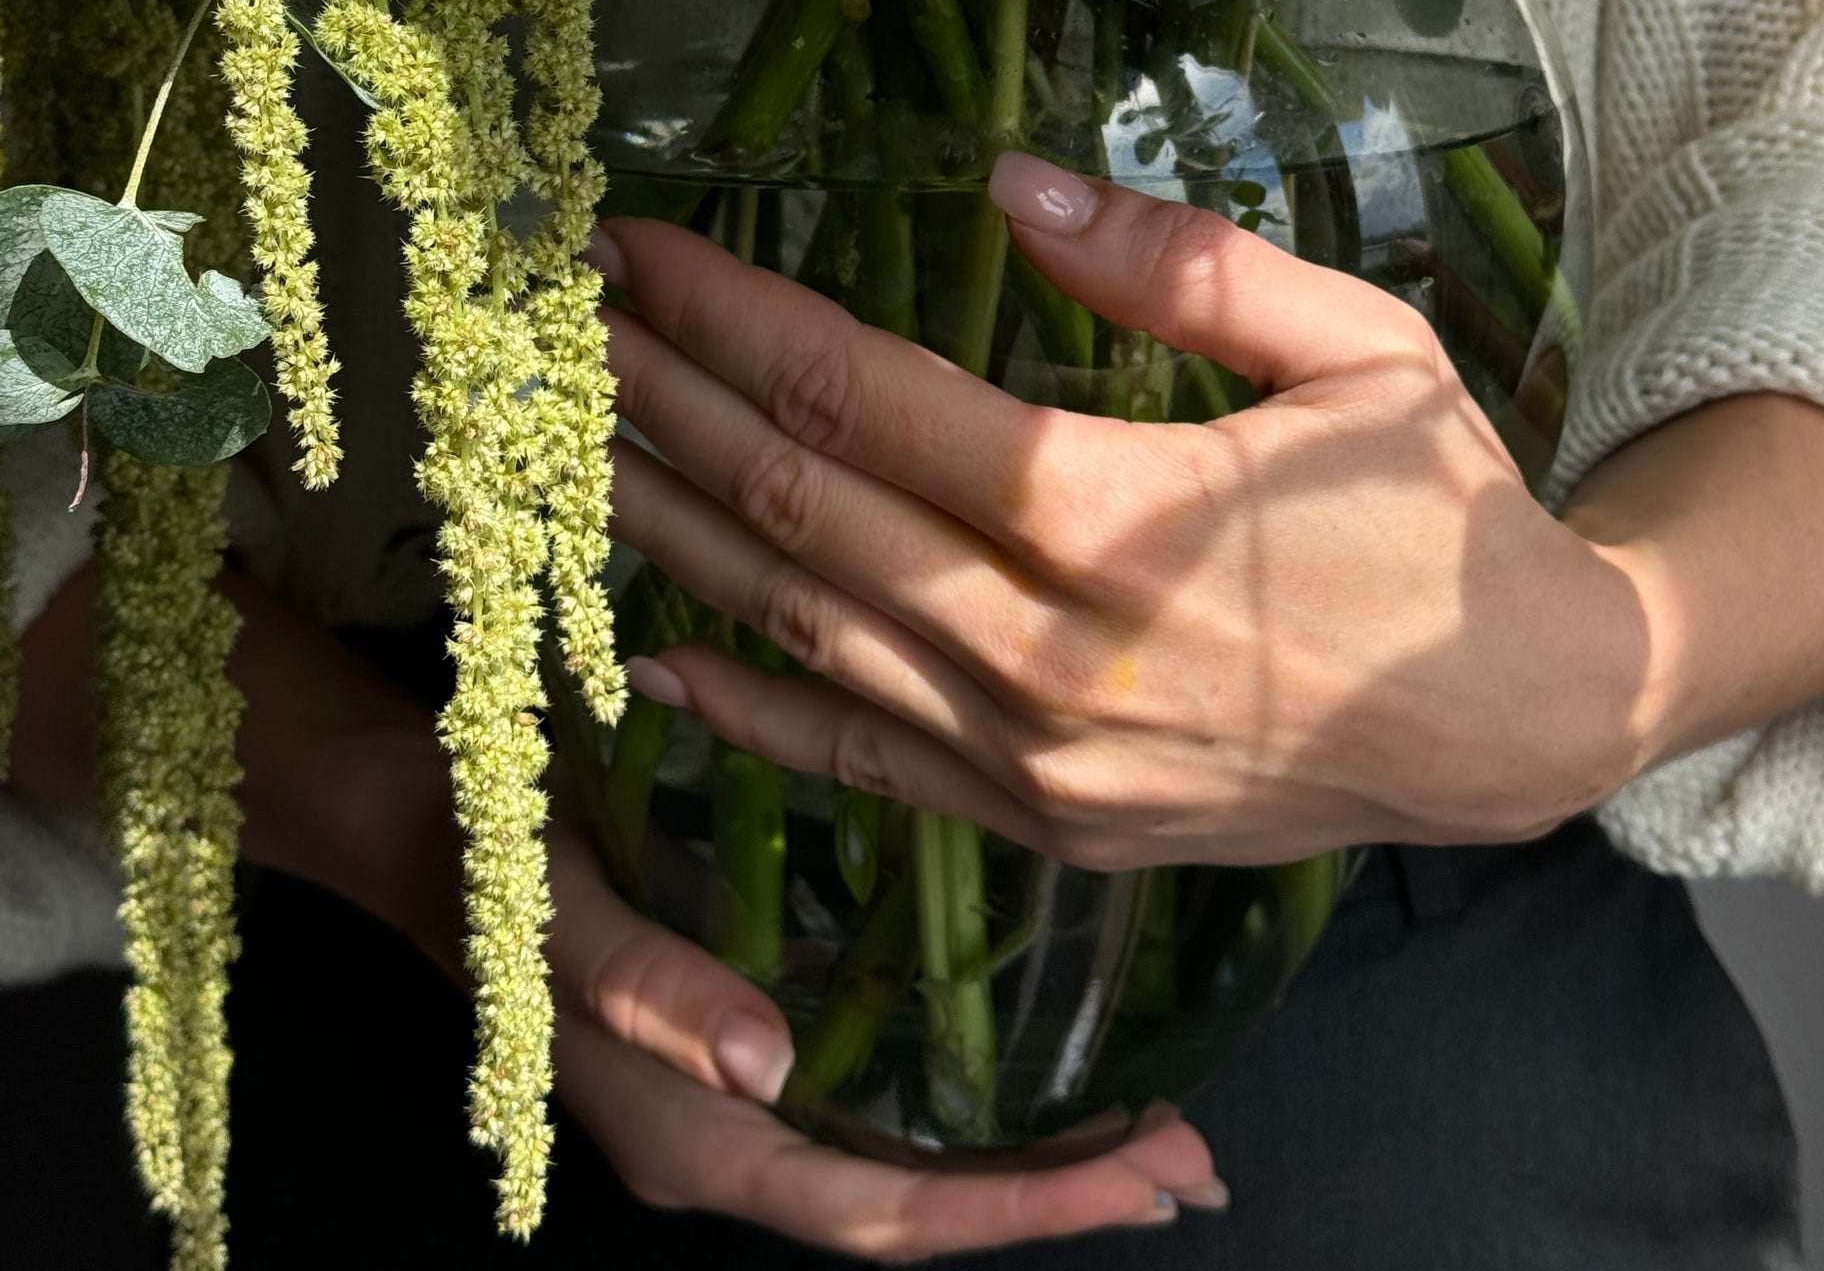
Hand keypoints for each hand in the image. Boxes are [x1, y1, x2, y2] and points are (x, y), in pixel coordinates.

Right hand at [547, 828, 1220, 1256]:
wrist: (420, 821)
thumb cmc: (490, 864)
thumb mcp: (559, 916)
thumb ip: (650, 991)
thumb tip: (765, 1068)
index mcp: (694, 1140)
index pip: (878, 1213)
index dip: (1011, 1207)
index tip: (1141, 1177)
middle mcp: (724, 1142)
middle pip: (910, 1206)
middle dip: (1051, 1195)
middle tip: (1194, 1164)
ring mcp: (731, 1102)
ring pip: (898, 1163)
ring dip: (1020, 1157)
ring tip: (1149, 1131)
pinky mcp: (738, 1045)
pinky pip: (870, 1106)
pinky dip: (961, 1101)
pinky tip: (1026, 1061)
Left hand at [597, 155, 1657, 866]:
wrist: (1523, 724)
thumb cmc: (1443, 515)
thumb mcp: (1356, 346)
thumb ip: (1181, 263)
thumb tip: (1014, 180)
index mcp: (1117, 513)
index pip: (865, 397)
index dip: (734, 317)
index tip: (640, 250)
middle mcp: (1048, 649)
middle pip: (802, 509)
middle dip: (665, 400)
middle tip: (560, 319)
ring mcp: (1033, 757)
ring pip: (804, 634)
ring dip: (675, 530)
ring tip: (569, 444)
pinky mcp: (1041, 827)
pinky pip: (860, 765)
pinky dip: (751, 711)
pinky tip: (658, 660)